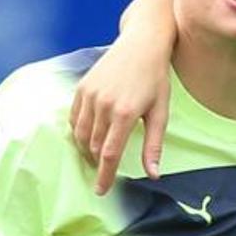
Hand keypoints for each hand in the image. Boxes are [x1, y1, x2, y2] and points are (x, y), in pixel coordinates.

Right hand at [70, 0, 175, 193]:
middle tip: (103, 174)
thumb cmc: (156, 79)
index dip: (104, 175)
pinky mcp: (82, 87)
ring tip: (97, 157)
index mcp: (124, 113)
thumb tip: (153, 174)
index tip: (101, 191)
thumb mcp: (160, 113)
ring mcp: (89, 94)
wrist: (141, 44)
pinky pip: (74, 117)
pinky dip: (79, 131)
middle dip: (98, 163)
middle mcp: (103, 104)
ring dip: (87, 150)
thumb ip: (153, 145)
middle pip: (94, 146)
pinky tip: (89, 136)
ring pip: (81, 134)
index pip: (109, 153)